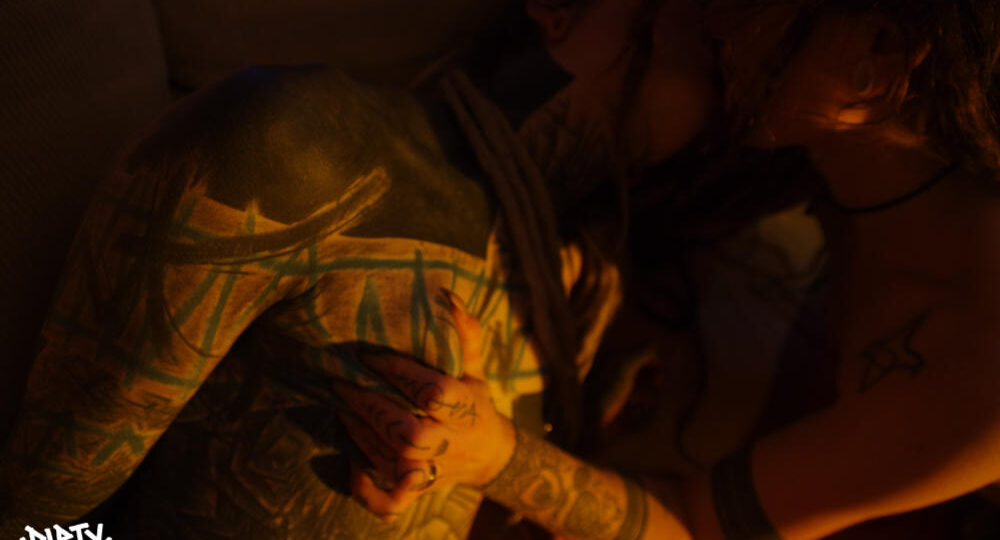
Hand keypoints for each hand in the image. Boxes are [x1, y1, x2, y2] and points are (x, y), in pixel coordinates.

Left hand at [332, 289, 516, 520]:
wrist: (492, 456)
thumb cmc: (476, 401)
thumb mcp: (475, 367)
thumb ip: (463, 333)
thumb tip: (447, 294)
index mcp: (468, 407)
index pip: (434, 391)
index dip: (400, 373)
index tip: (371, 354)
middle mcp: (452, 441)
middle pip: (411, 434)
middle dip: (372, 408)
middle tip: (341, 382)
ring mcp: (436, 470)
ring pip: (395, 461)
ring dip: (362, 434)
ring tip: (339, 405)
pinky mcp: (421, 490)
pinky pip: (392, 502)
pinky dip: (368, 490)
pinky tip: (350, 465)